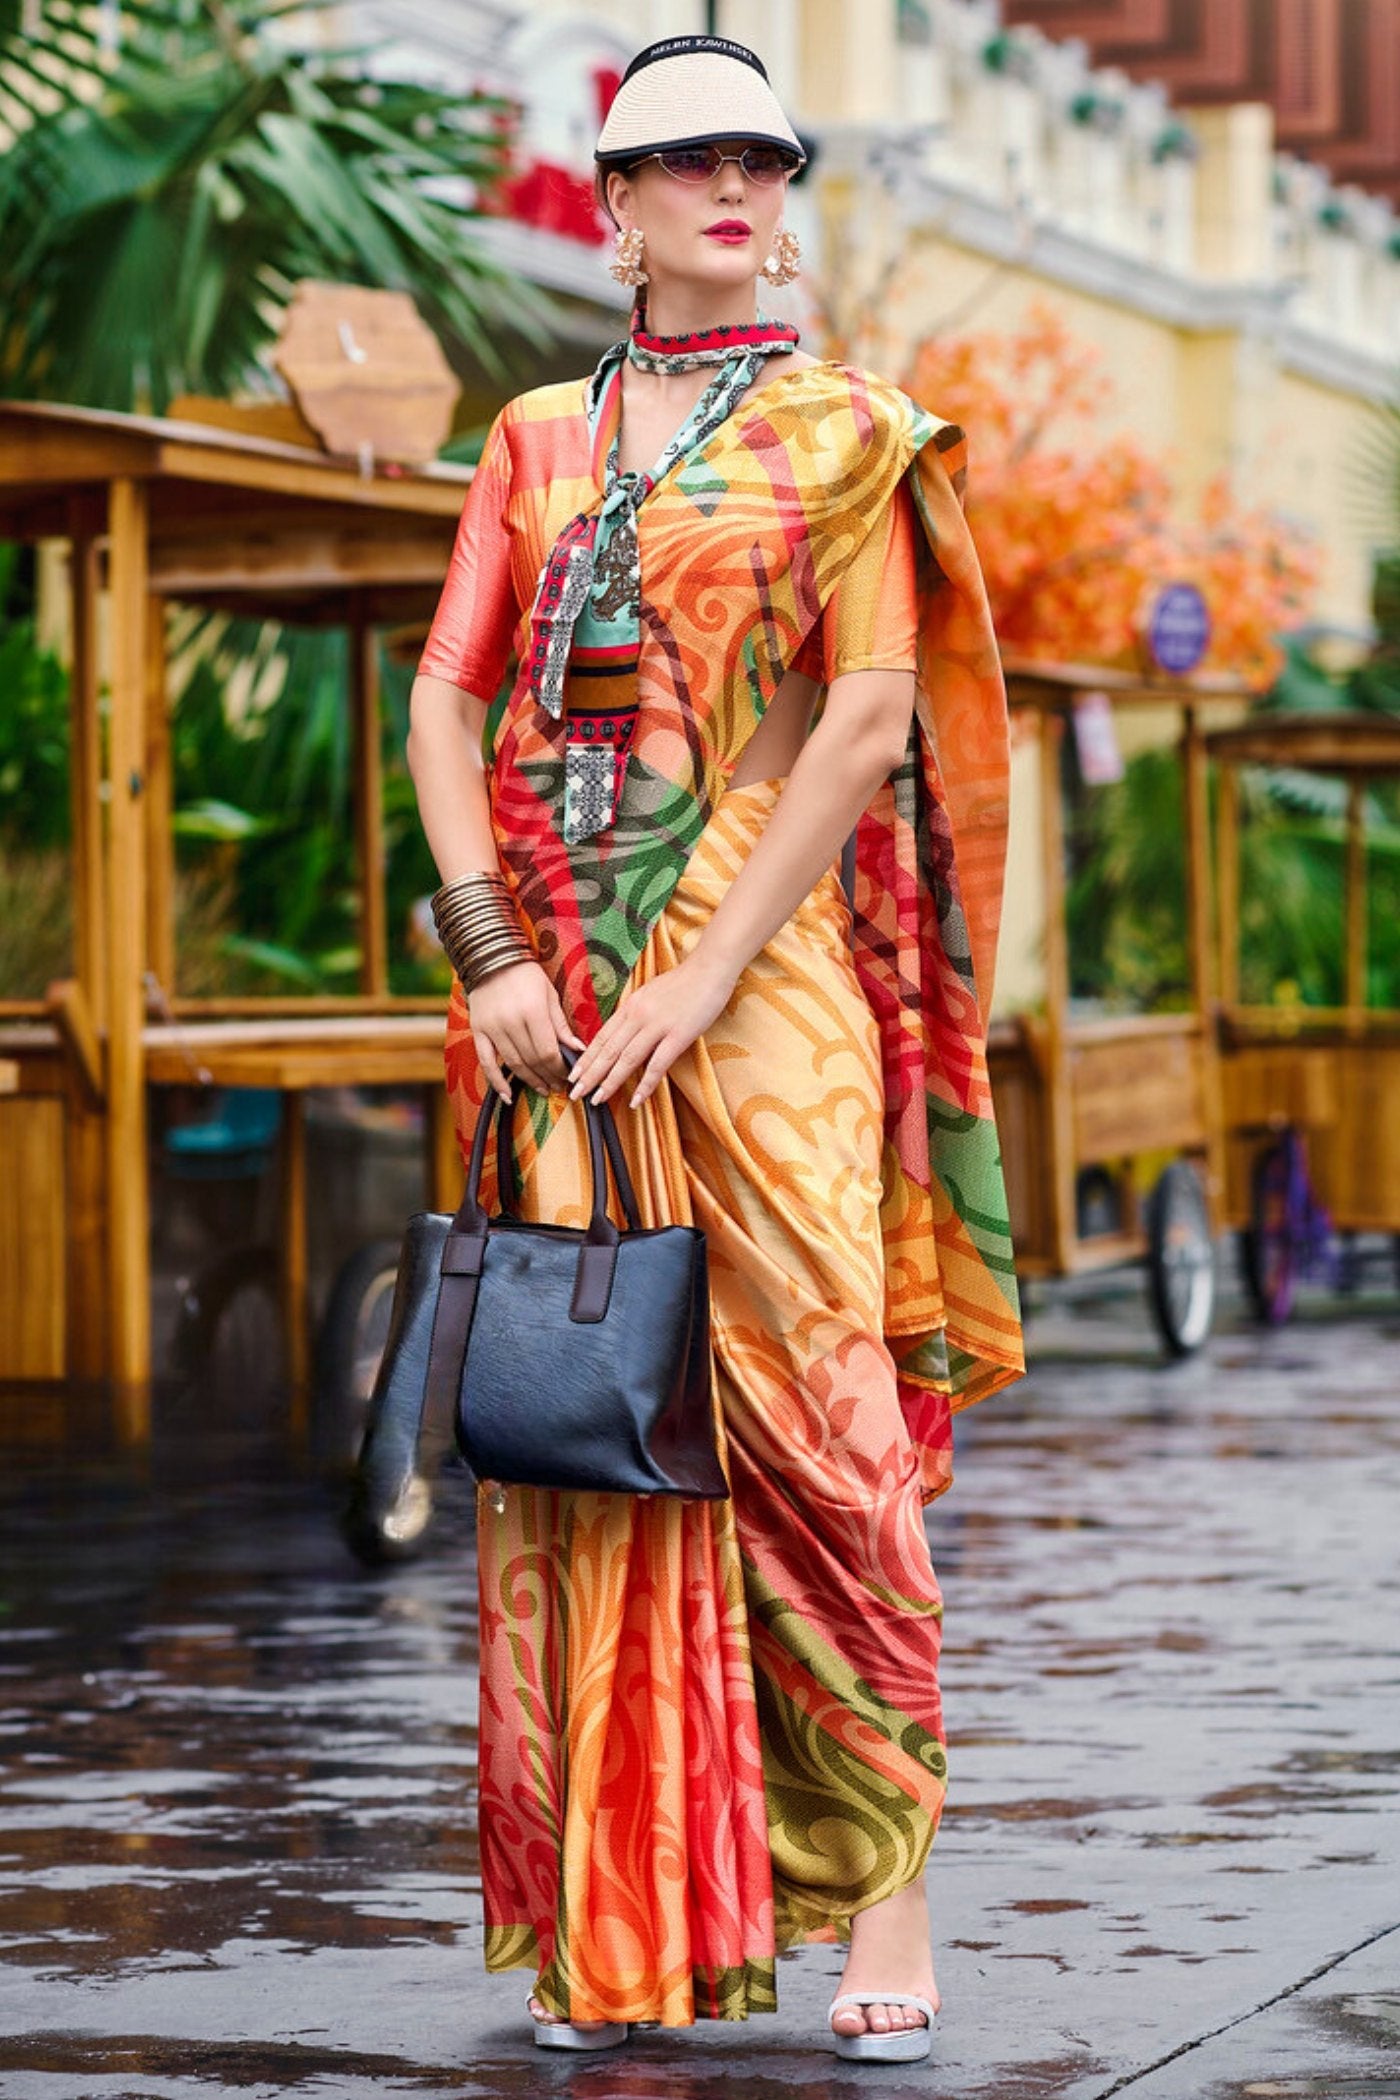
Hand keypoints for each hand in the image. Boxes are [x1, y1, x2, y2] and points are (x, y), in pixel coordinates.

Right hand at [467, 960, 584, 1100]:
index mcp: (533, 1011)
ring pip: (514, 1064)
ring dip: (530, 1080)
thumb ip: (561, 1024)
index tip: (569, 1075)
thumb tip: (578, 1050)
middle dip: (549, 1076)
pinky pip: (486, 1062)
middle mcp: (511, 1022)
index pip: (549, 1051)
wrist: (491, 958)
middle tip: (560, 1085)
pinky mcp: (478, 1031)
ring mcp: (492, 1028)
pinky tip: (508, 1096)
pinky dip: (496, 1081)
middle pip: (533, 1060)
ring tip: (544, 1089)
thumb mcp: (550, 994)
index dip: (560, 1068)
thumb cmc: (526, 975)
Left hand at [567, 953, 736, 1110]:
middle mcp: (638, 1015)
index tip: (574, 1074)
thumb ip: (636, 1012)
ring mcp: (658, 1025)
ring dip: (610, 1082)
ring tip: (597, 1099)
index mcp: (630, 1005)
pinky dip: (645, 1085)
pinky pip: (657, 1064)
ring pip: (627, 1059)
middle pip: (608, 1050)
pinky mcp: (679, 1035)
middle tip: (575, 1093)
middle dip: (589, 1075)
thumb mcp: (650, 993)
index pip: (601, 1037)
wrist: (711, 968)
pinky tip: (636, 1100)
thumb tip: (623, 1030)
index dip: (586, 1058)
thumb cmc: (684, 981)